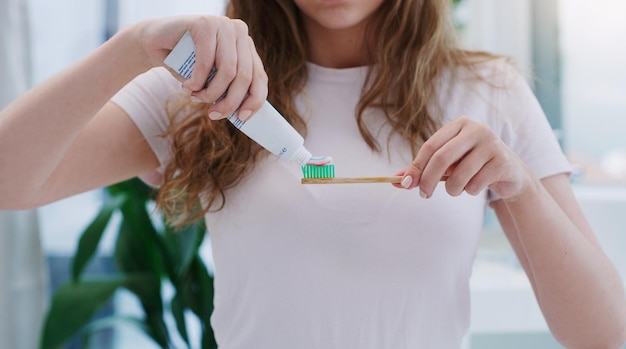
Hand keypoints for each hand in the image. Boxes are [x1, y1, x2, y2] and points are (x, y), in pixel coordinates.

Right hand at [136, 15, 266, 119]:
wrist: (155, 43)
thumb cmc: (187, 66)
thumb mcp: (212, 80)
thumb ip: (229, 91)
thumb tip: (243, 115)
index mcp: (246, 47)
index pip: (260, 77)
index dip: (254, 101)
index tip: (241, 118)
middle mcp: (239, 32)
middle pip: (245, 77)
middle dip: (229, 102)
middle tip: (214, 114)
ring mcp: (223, 25)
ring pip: (228, 71)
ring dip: (211, 92)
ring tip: (196, 98)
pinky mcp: (205, 23)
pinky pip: (207, 61)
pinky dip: (197, 80)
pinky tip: (187, 86)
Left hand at [394, 115, 531, 199]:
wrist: (509, 172)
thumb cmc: (471, 165)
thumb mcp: (447, 164)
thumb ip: (422, 169)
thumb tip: (396, 180)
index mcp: (459, 124)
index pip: (431, 146)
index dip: (416, 166)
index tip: (406, 183)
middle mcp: (476, 129)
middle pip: (442, 158)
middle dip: (428, 181)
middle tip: (424, 194)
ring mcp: (491, 144)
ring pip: (458, 176)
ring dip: (452, 190)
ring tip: (458, 188)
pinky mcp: (502, 162)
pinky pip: (474, 185)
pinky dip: (470, 191)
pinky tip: (479, 184)